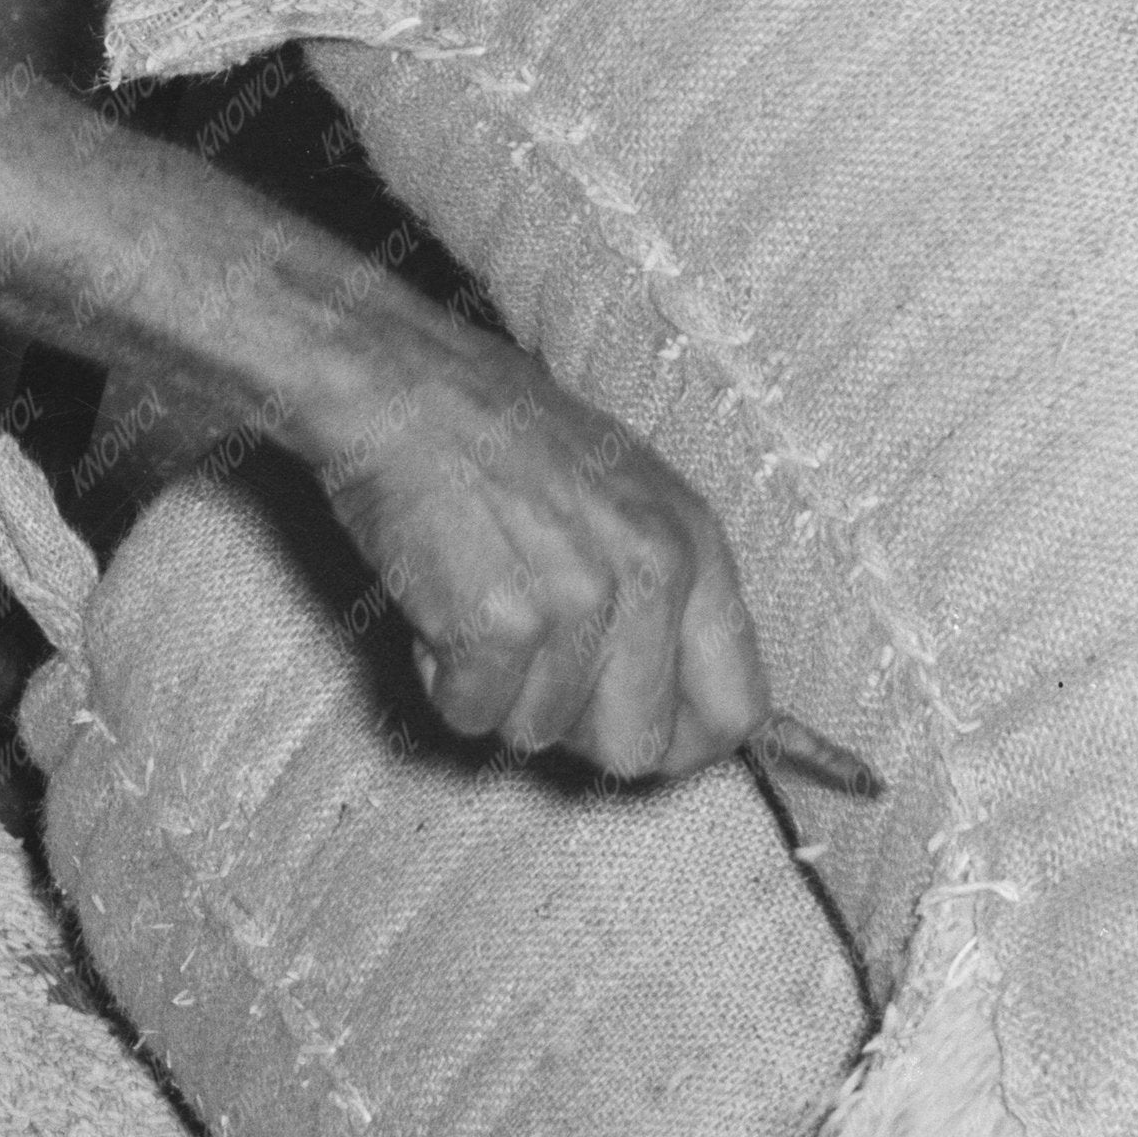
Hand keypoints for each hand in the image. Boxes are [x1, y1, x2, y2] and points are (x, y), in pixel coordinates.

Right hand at [301, 306, 768, 782]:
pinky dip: (441, 678)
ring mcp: (579, 600)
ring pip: (540, 735)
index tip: (622, 726)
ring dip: (495, 688)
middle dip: (572, 725)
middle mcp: (655, 573)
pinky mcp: (499, 623)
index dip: (677, 743)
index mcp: (696, 544)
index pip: (735, 712)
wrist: (402, 387)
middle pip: (636, 749)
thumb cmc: (502, 442)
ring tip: (478, 598)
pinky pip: (471, 715)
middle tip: (528, 658)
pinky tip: (440, 603)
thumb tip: (676, 724)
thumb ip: (666, 603)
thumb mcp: (626, 499)